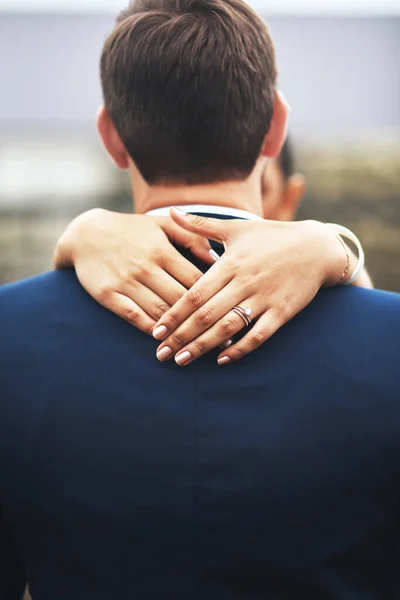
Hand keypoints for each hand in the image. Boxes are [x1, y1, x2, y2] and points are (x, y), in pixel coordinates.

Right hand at [54, 208, 213, 333]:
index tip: (231, 313)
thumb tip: (216, 256)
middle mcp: (146, 267)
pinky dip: (150, 329)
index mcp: (163, 250)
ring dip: (179, 331)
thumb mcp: (161, 224)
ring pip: (159, 312)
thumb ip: (190, 236)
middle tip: (223, 338)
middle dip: (202, 320)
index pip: (195, 280)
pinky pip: (134, 317)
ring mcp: (126, 282)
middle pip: (181, 300)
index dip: (215, 298)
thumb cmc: (130, 230)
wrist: (85, 233)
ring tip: (199, 346)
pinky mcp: (108, 295)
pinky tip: (164, 340)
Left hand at [153, 209, 348, 365]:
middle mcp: (244, 282)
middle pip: (206, 315)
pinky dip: (240, 349)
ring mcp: (264, 299)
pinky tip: (222, 360)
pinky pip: (258, 335)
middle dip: (181, 336)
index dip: (174, 313)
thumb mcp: (236, 227)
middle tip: (161, 354)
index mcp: (230, 263)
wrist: (317, 247)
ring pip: (228, 327)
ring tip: (182, 361)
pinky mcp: (282, 312)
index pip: (195, 293)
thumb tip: (172, 211)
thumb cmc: (272, 237)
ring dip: (203, 346)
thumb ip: (200, 225)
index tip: (156, 330)